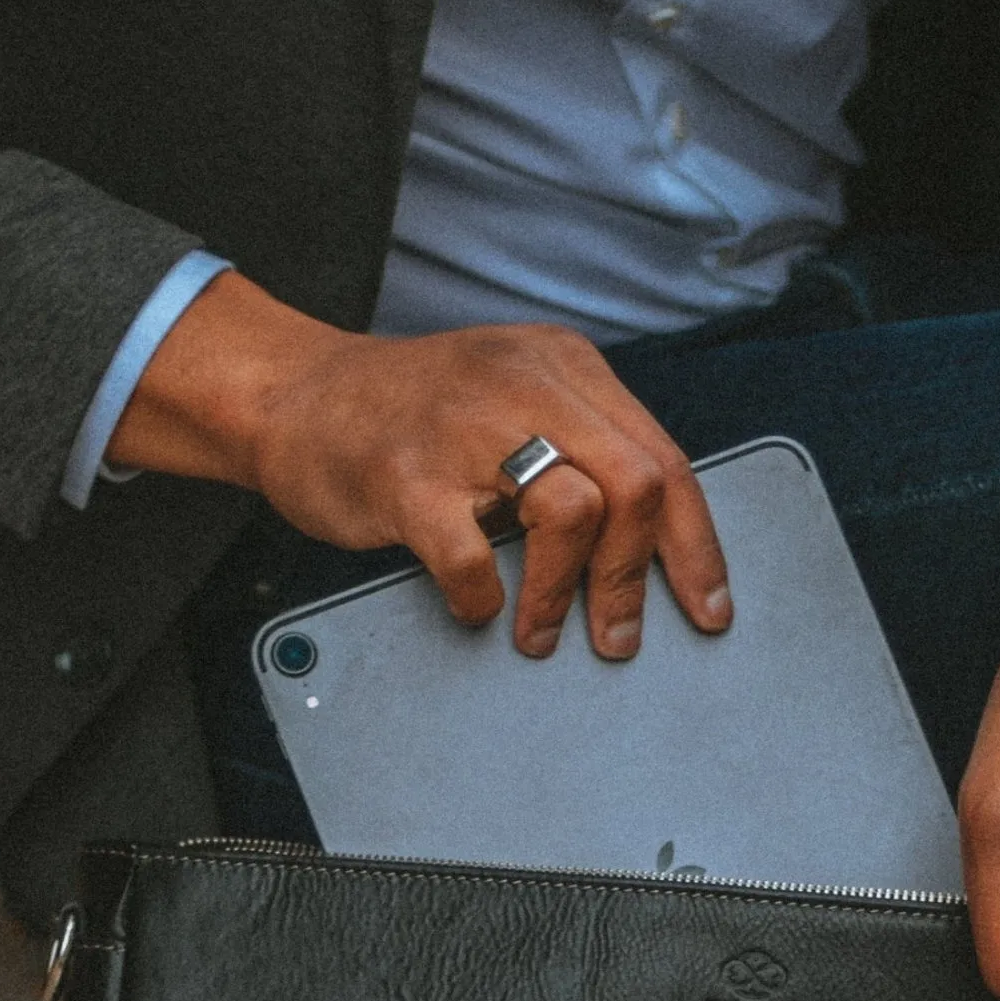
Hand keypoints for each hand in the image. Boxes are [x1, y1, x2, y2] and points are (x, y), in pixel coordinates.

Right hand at [106, 270, 730, 660]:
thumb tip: (653, 548)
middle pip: (636, 482)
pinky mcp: (408, 477)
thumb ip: (579, 451)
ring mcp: (464, 427)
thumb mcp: (511, 402)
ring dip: (565, 594)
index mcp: (562, 366)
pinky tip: (476, 603)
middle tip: (620, 634)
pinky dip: (484, 598)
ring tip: (541, 630)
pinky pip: (476, 557)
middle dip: (640, 576)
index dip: (696, 544)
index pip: (664, 456)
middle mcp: (522, 383)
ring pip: (573, 514)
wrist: (291, 395)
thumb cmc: (407, 416)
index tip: (708, 605)